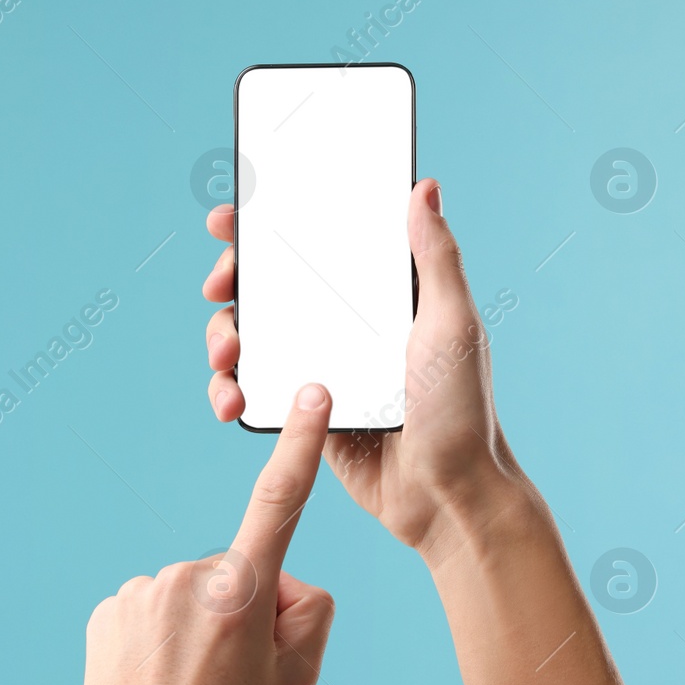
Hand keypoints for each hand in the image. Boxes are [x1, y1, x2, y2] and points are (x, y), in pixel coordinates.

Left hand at [79, 385, 336, 684]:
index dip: (299, 446)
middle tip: (231, 676)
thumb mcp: (300, 677)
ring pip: (188, 594)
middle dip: (243, 608)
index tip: (311, 393)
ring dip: (196, 625)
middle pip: (236, 573)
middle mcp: (185, 577)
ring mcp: (138, 592)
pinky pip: (149, 610)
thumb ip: (310, 609)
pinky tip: (156, 680)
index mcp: (240, 590)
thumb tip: (284, 582)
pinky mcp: (105, 610)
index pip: (279, 503)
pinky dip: (157, 636)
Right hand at [203, 178, 524, 556]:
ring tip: (225, 357)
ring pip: (251, 339)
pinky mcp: (301, 411)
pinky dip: (230, 391)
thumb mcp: (454, 324)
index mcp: (377, 297)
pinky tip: (232, 401)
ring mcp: (318, 367)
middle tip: (220, 288)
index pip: (316, 246)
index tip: (230, 219)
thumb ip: (435, 259)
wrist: (447, 496)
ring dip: (223, 338)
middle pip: (269, 288)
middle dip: (232, 282)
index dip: (267, 227)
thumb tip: (426, 189)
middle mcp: (343, 325)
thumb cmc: (464, 410)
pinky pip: (253, 390)